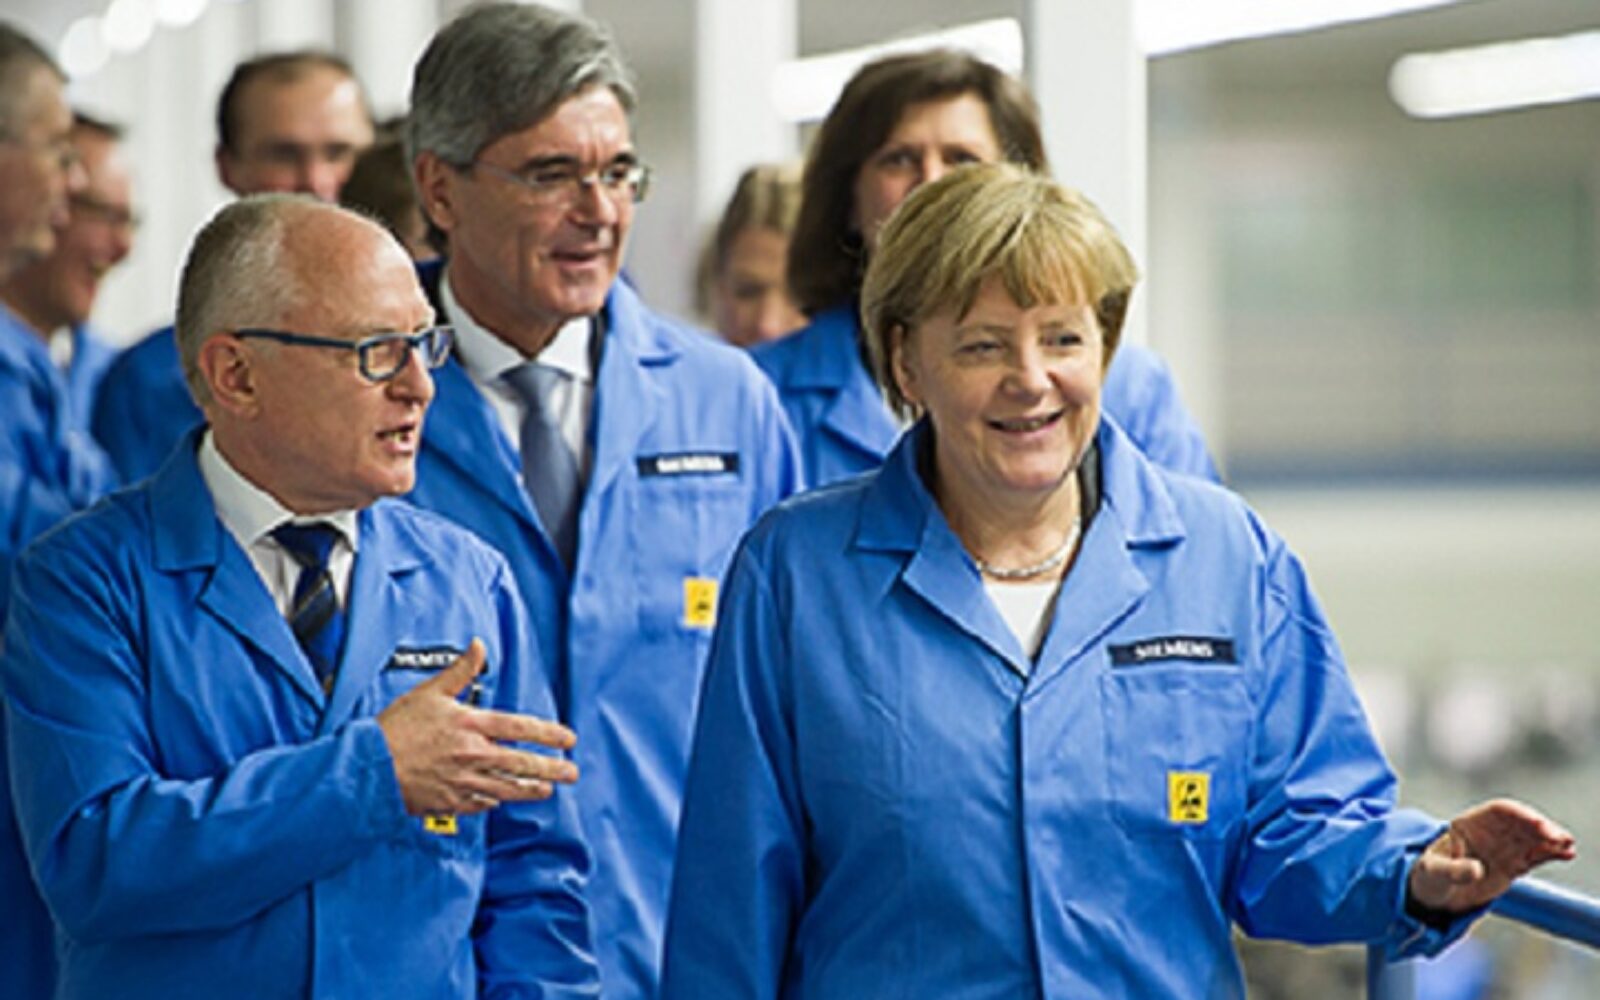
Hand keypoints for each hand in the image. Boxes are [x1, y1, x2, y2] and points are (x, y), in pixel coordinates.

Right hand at [377, 638, 578, 815]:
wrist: (368, 766)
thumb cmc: (395, 728)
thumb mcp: (430, 691)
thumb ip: (461, 671)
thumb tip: (478, 645)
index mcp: (471, 725)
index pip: (521, 727)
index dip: (549, 733)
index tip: (568, 739)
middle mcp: (474, 755)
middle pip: (523, 763)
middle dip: (552, 768)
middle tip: (572, 772)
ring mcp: (464, 781)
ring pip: (508, 788)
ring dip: (532, 789)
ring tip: (548, 789)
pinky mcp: (451, 802)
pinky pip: (481, 804)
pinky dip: (495, 802)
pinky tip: (504, 801)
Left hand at [1408, 798, 1575, 913]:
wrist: (1436, 893)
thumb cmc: (1429, 876)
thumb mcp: (1434, 872)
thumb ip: (1454, 870)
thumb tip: (1477, 870)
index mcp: (1468, 824)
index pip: (1499, 812)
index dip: (1520, 814)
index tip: (1537, 824)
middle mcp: (1490, 832)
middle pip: (1519, 823)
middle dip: (1540, 827)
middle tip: (1558, 838)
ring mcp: (1502, 848)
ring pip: (1531, 838)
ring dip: (1550, 839)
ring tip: (1567, 845)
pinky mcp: (1513, 865)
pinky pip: (1535, 856)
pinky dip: (1550, 854)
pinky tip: (1566, 854)